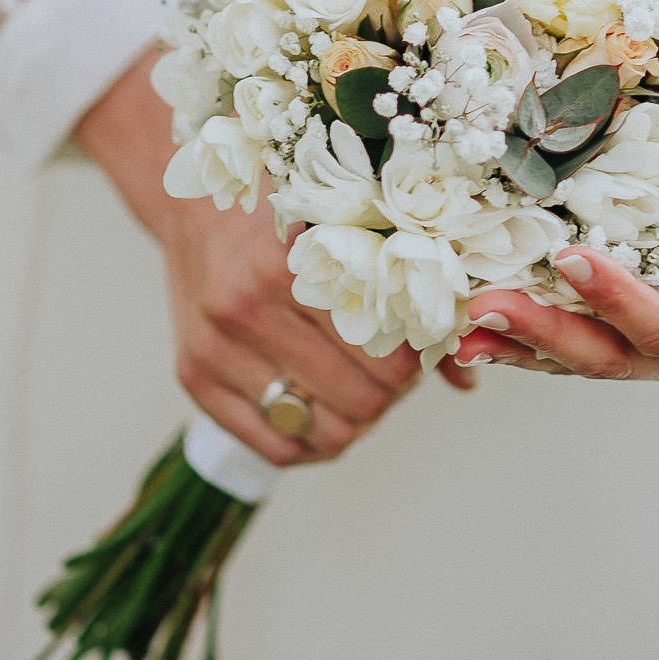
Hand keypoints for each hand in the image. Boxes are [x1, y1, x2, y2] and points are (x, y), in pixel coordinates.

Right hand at [77, 49, 472, 466]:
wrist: (195, 211)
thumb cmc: (285, 220)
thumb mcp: (348, 234)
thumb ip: (411, 296)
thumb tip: (466, 376)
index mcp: (293, 261)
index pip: (388, 349)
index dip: (415, 359)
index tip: (415, 344)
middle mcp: (246, 304)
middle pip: (362, 398)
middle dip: (390, 393)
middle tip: (390, 371)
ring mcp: (215, 346)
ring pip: (323, 431)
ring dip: (355, 419)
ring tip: (358, 388)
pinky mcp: (193, 378)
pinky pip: (276, 448)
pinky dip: (311, 441)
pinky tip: (320, 410)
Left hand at [457, 152, 658, 385]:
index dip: (619, 302)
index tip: (572, 258)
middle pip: (607, 356)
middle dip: (542, 334)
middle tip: (481, 305)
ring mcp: (658, 342)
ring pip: (579, 356)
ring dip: (518, 342)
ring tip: (459, 320)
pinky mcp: (631, 321)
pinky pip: (572, 335)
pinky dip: (524, 329)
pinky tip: (474, 314)